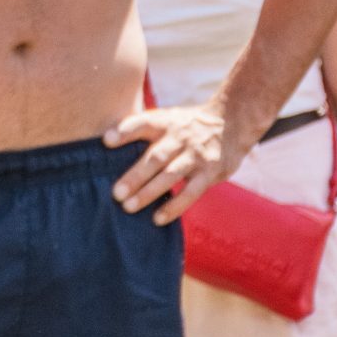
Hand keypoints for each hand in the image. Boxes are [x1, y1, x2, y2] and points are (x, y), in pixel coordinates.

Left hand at [104, 101, 240, 223]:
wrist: (232, 122)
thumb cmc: (186, 125)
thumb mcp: (166, 118)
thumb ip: (141, 129)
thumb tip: (104, 143)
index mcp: (164, 122)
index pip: (143, 123)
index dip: (124, 131)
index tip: (106, 141)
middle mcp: (179, 137)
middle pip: (155, 157)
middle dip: (134, 176)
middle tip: (115, 193)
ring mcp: (195, 155)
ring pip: (170, 176)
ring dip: (149, 193)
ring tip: (128, 207)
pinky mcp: (209, 172)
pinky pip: (190, 192)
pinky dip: (174, 207)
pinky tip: (158, 218)